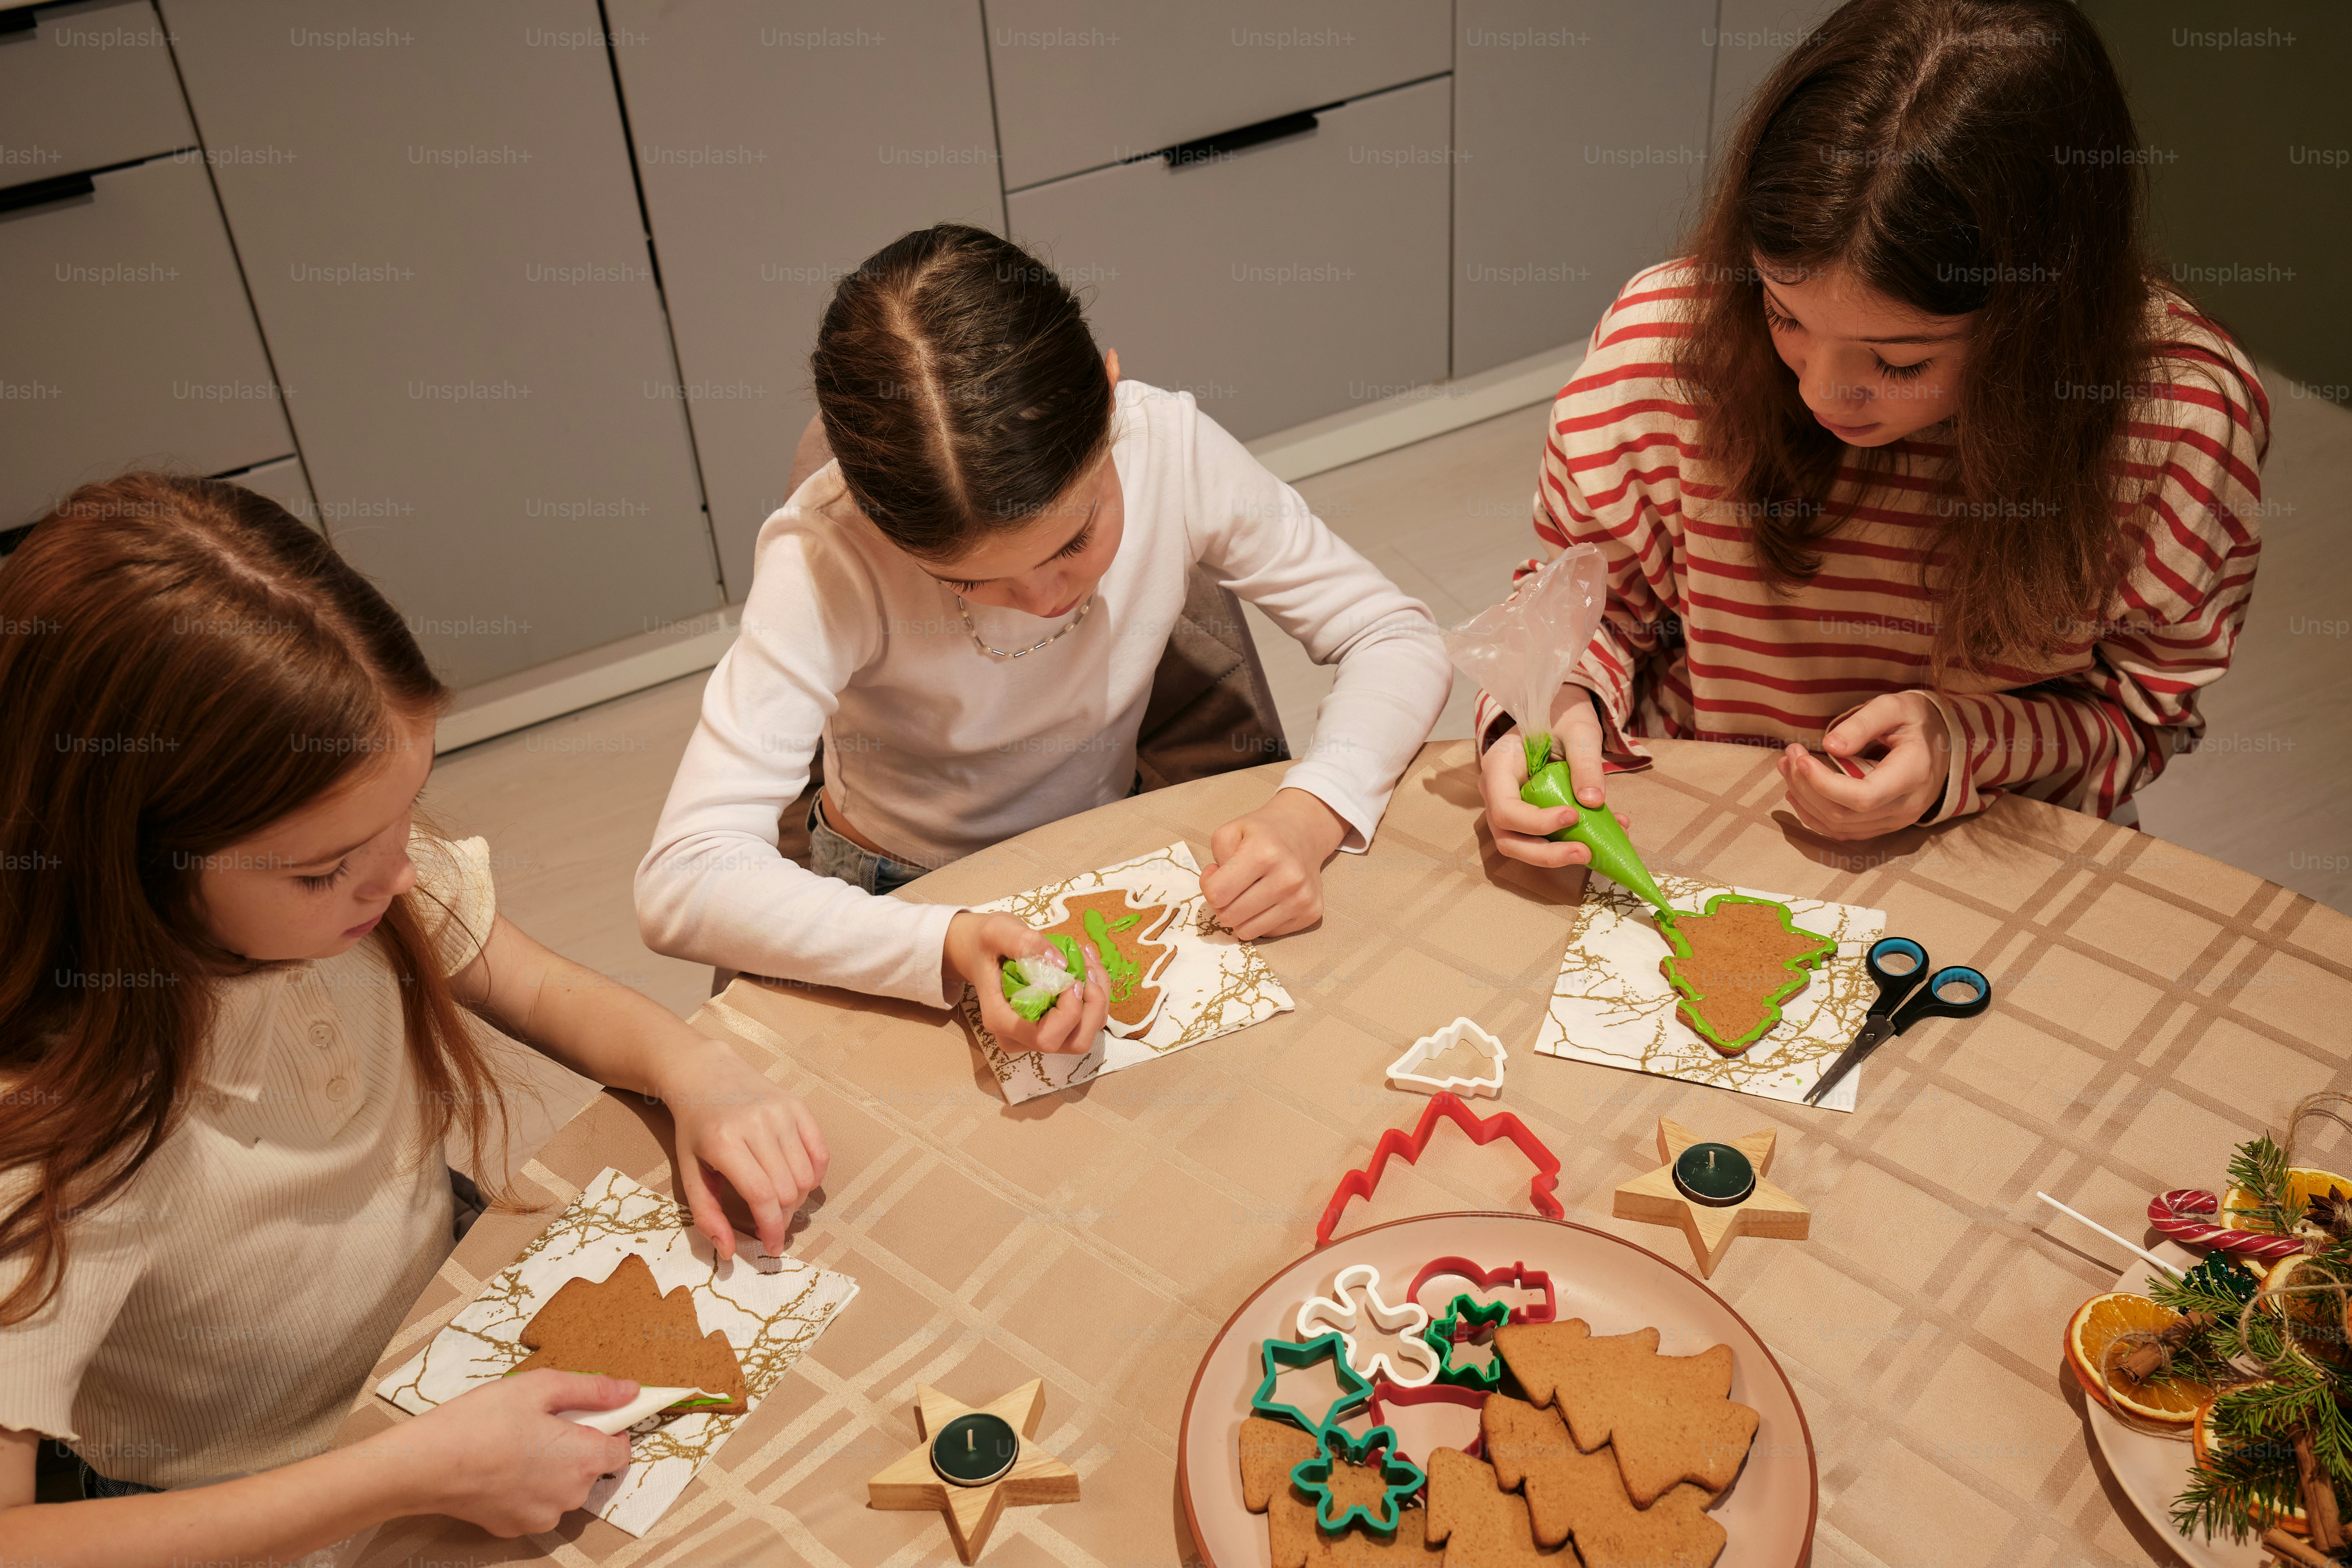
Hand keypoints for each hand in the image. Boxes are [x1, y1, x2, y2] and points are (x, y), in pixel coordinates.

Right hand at [403, 1370, 635, 1535]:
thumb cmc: (482, 1421)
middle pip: (590, 1468)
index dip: (610, 1429)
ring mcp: (542, 1516)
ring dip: (551, 1468)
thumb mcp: (541, 1387)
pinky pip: (535, 1503)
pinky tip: (501, 1467)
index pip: (622, 1450)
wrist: (427, 1464)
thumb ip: (593, 1389)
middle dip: (575, 1445)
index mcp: (584, 1459)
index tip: (590, 1415)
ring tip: (516, 1443)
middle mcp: (570, 1495)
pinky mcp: (514, 1527)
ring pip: (562, 1487)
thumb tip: (630, 1391)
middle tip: (541, 1422)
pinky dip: (526, 1487)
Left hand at [651, 1039, 829, 1259]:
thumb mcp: (689, 1172)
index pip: (761, 1195)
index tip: (773, 1247)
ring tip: (780, 1199)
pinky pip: (821, 1153)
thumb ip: (707, 1214)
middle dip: (782, 1217)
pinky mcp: (798, 1105)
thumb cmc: (696, 1130)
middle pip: (787, 1188)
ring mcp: (781, 1112)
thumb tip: (730, 1252)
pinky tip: (799, 1180)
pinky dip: (815, 1175)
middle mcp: (756, 1124)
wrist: (706, 1076)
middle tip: (771, 1221)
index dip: (771, 1228)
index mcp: (724, 1142)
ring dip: (798, 1198)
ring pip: (806, 1175)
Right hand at [943, 910, 1108, 1054]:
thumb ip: (1023, 943)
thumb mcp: (998, 932)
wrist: (979, 949)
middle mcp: (1020, 1037)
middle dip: (1092, 1007)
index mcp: (1002, 1021)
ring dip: (1098, 998)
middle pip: (1073, 1042)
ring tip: (1088, 961)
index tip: (1071, 977)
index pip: (1045, 1038)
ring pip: (1085, 1033)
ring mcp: (1038, 1034)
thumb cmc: (985, 943)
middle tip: (1087, 968)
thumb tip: (1060, 963)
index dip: (1069, 1013)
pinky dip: (1095, 994)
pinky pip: (1085, 1021)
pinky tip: (1087, 965)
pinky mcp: (1052, 1025)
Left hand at [1201, 788, 1345, 939]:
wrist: (1305, 832)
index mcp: (1264, 853)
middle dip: (1223, 904)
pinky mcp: (1311, 913)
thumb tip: (1217, 893)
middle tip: (1231, 887)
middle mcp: (1288, 878)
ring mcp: (1302, 898)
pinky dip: (1261, 920)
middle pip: (1230, 916)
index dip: (1207, 886)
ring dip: (1241, 916)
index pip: (1217, 894)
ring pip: (1247, 932)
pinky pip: (1268, 933)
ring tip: (1248, 894)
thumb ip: (1216, 858)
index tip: (1215, 874)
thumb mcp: (1231, 831)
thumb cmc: (1262, 833)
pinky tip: (1268, 899)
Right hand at [1479, 693, 1625, 869]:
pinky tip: (1602, 836)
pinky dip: (1568, 843)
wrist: (1560, 714)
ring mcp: (1508, 807)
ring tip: (1592, 853)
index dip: (1535, 822)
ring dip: (1555, 856)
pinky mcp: (1526, 817)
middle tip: (1584, 853)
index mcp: (1498, 765)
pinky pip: (1539, 840)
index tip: (1573, 815)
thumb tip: (1593, 801)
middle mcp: (1495, 792)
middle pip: (1507, 838)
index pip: (1505, 808)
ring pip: (1519, 846)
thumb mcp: (1579, 732)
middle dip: (1545, 853)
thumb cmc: (1563, 716)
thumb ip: (1585, 763)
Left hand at [1776, 691, 1947, 839]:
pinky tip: (1797, 793)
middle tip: (1788, 754)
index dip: (1823, 783)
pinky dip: (1814, 815)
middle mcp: (1906, 806)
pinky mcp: (1883, 825)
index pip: (1862, 797)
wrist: (1943, 743)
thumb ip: (1863, 723)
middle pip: (1843, 813)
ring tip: (1787, 768)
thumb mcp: (1894, 707)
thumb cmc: (1916, 720)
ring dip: (1804, 799)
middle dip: (1806, 786)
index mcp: (1913, 775)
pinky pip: (1843, 831)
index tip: (1799, 757)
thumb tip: (1830, 745)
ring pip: (1838, 825)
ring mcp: (1896, 821)